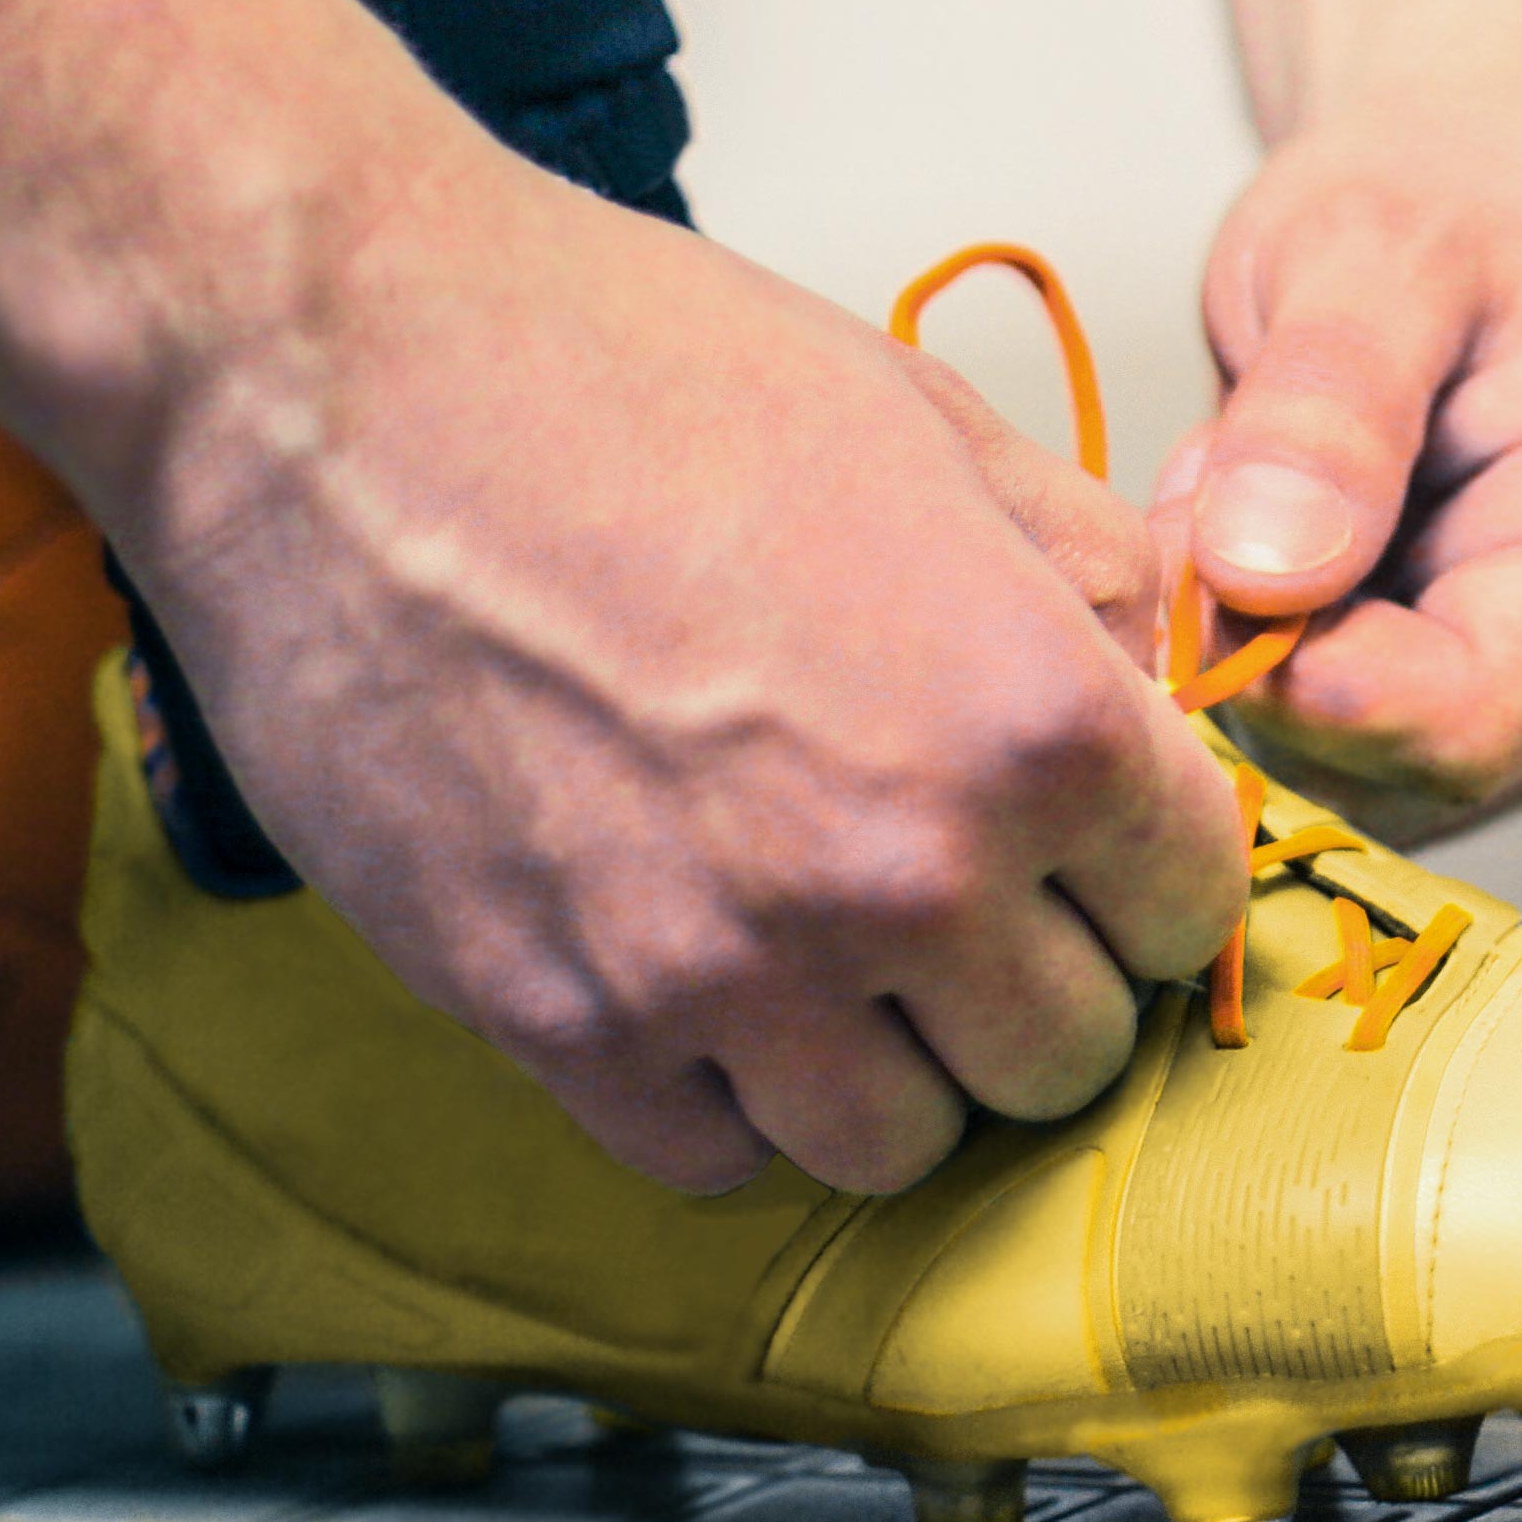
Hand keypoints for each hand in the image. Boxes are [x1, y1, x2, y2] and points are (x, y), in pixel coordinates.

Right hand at [108, 148, 1244, 1196]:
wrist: (330, 376)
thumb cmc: (623, 363)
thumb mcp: (923, 424)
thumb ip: (1079, 579)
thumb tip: (1160, 683)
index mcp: (1027, 720)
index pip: (1190, 907)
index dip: (1143, 865)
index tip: (1086, 839)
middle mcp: (901, 874)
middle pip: (1063, 1056)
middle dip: (1031, 979)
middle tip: (956, 896)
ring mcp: (725, 969)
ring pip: (899, 1146)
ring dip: (885, 1064)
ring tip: (826, 949)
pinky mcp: (558, 1021)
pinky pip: (712, 1158)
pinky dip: (723, 1094)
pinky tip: (695, 975)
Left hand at [1167, 111, 1521, 840]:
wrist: (1471, 202)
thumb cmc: (1427, 203)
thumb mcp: (1359, 251)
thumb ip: (1324, 404)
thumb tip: (1266, 576)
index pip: (1457, 723)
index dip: (1290, 679)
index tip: (1195, 542)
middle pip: (1402, 768)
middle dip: (1264, 652)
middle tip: (1211, 480)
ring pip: (1361, 779)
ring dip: (1260, 657)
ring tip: (1253, 489)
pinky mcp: (1505, 721)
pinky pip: (1351, 760)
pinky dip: (1277, 669)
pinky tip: (1279, 548)